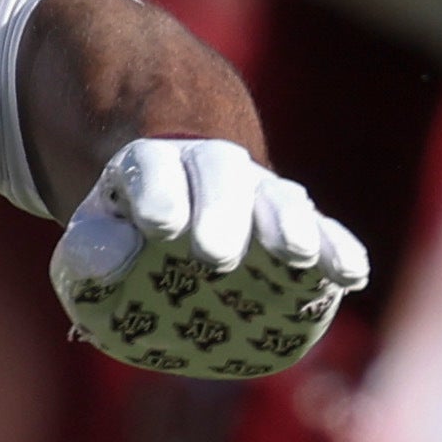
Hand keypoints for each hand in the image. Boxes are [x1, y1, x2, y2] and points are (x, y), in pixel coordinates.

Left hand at [50, 136, 367, 380]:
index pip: (152, 169)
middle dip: (221, 213)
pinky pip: (324, 231)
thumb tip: (112, 259)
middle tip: (216, 255)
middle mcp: (210, 171)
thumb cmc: (126, 232)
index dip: (157, 192)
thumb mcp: (93, 233)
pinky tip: (352, 276)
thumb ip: (90, 246)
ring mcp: (258, 194)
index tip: (159, 224)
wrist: (178, 198)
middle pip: (219, 177)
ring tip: (297, 255)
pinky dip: (338, 250)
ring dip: (289, 224)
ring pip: (276, 198)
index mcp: (151, 165)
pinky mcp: (296, 225)